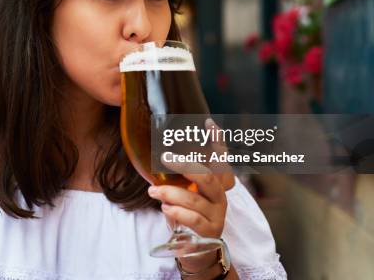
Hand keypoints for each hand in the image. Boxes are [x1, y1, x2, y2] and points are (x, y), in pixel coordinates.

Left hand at [147, 119, 231, 277]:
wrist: (196, 249)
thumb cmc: (187, 215)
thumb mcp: (183, 192)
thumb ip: (177, 177)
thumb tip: (157, 154)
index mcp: (215, 184)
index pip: (220, 160)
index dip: (217, 142)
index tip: (209, 123)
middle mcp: (219, 197)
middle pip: (208, 176)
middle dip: (185, 165)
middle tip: (165, 158)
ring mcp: (216, 214)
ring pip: (195, 199)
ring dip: (170, 193)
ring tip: (153, 191)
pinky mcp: (209, 231)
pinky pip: (193, 218)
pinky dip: (177, 211)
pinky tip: (166, 208)